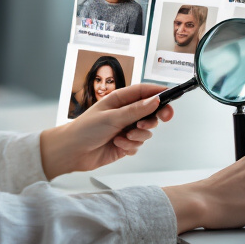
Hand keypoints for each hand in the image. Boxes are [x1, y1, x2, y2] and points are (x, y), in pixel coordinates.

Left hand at [39, 84, 174, 178]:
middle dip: (154, 117)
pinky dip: (130, 146)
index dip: (159, 92)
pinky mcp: (124, 144)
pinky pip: (138, 144)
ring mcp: (125, 129)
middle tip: (161, 119)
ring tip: (125, 136)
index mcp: (119, 100)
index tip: (172, 96)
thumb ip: (136, 110)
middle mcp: (124, 113)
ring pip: (146, 131)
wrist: (72, 152)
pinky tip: (117, 145)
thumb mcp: (112, 117)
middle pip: (150, 111)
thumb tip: (155, 101)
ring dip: (138, 135)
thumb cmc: (85, 129)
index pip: (144, 91)